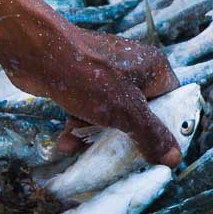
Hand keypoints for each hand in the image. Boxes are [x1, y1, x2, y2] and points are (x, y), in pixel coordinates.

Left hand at [8, 27, 181, 165]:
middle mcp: (133, 70)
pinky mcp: (82, 82)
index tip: (162, 153)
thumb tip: (175, 159)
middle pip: (141, 113)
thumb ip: (152, 136)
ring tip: (82, 150)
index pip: (173, 101)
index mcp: (154, 68)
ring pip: (112, 116)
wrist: (37, 53)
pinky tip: (66, 142)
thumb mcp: (127, 113)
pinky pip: (89, 111)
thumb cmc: (89, 77)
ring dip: (97, 136)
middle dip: (127, 138)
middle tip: (123, 158)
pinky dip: (79, 126)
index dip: (169, 128)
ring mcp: (106, 75)